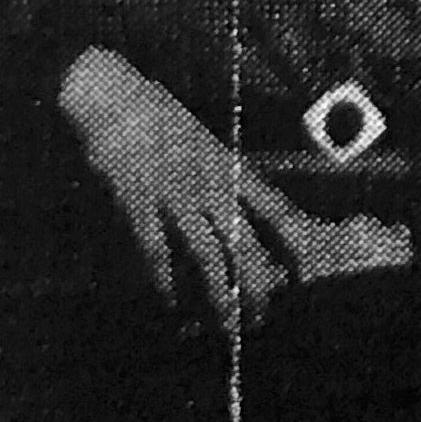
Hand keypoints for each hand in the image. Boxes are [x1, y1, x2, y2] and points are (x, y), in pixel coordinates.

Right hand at [56, 47, 328, 332]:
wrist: (114, 96)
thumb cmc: (157, 118)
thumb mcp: (203, 141)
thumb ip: (220, 172)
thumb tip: (237, 200)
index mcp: (230, 167)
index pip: (274, 209)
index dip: (292, 243)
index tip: (306, 272)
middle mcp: (211, 184)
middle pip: (245, 242)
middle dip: (257, 284)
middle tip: (263, 317)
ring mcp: (175, 194)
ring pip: (208, 253)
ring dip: (218, 293)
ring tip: (226, 325)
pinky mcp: (138, 201)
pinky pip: (156, 247)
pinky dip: (163, 277)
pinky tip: (170, 301)